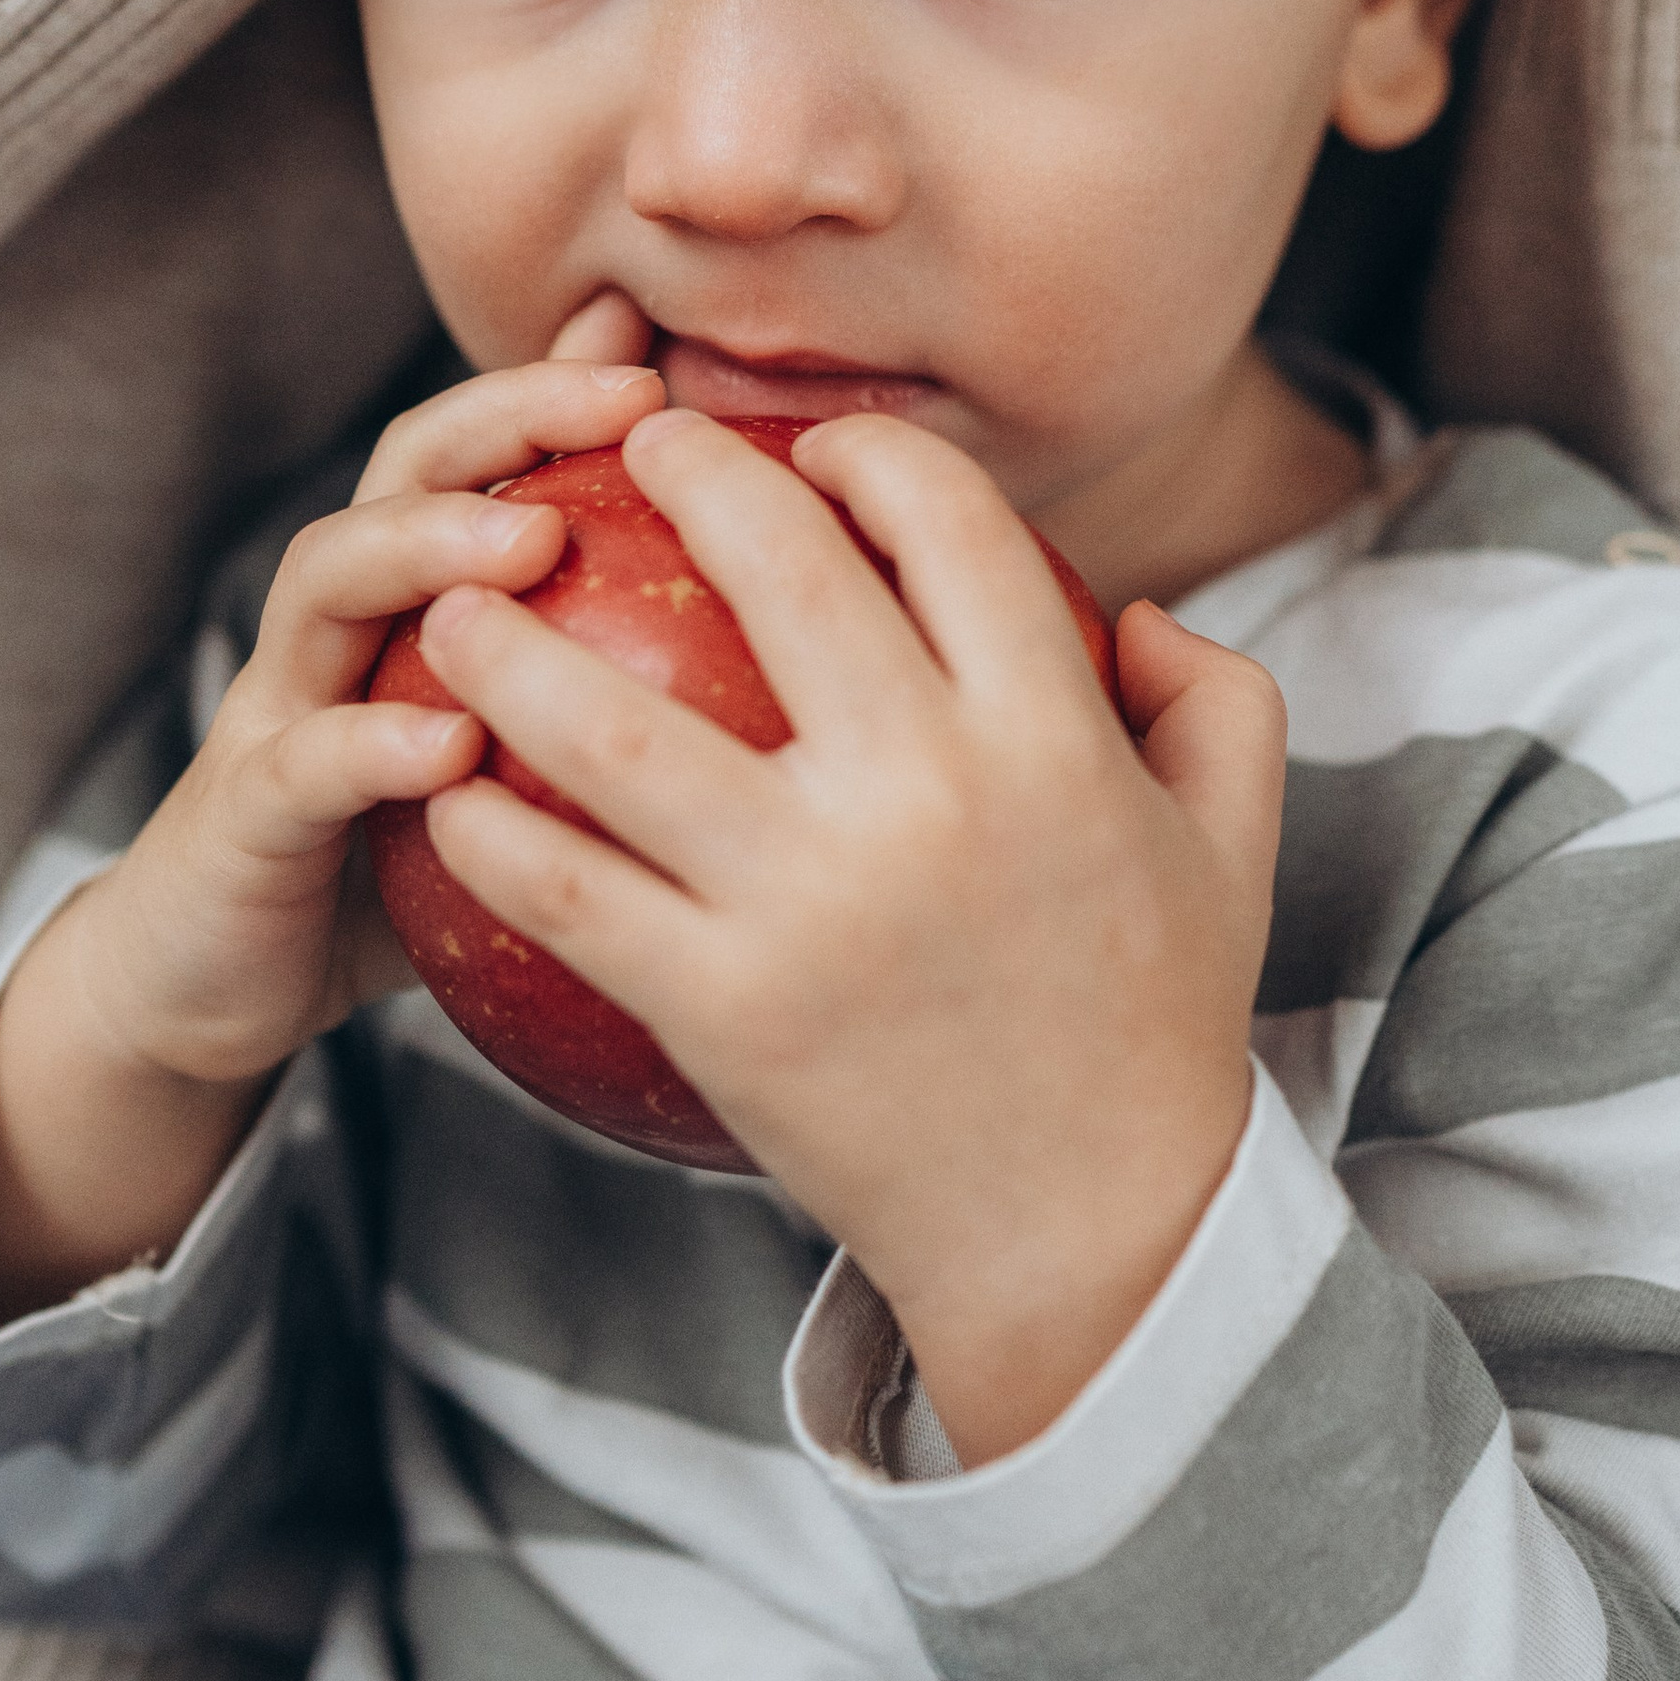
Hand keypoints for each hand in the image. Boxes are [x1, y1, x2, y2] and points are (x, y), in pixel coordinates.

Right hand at [0, 344, 662, 1320]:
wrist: (215, 985)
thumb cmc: (397, 872)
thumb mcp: (512, 773)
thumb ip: (596, 697)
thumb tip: (752, 638)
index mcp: (410, 598)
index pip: (481, 452)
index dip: (560, 392)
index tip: (663, 369)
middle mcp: (339, 623)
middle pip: (404, 471)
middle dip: (508, 414)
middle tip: (624, 403)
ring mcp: (277, 705)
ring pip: (331, 580)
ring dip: (429, 543)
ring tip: (532, 538)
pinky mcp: (239, 813)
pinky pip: (302, 765)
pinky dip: (371, 746)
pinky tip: (450, 747)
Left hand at [415, 411, 1288, 1462]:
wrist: (1097, 1238)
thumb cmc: (1160, 1027)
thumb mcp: (1234, 844)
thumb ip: (1213, 696)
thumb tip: (1133, 610)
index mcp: (1051, 733)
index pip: (943, 518)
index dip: (865, 449)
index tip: (812, 446)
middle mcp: (926, 792)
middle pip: (773, 565)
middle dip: (686, 466)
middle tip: (627, 441)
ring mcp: (809, 901)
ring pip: (614, 726)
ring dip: (513, 644)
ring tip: (457, 603)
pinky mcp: (721, 1005)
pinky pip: (567, 893)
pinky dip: (489, 830)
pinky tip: (445, 791)